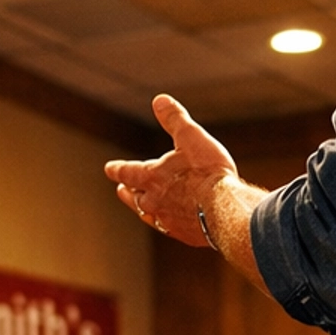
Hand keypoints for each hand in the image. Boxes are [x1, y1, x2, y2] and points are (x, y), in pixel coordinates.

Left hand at [105, 97, 242, 249]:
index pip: (127, 172)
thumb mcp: (191, 137)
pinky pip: (170, 228)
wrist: (225, 209)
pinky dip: (167, 222)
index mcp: (151, 177)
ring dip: (144, 210)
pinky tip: (171, 223)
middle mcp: (154, 201)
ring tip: (143, 209)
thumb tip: (160, 100)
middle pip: (134, 197)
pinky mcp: (184, 234)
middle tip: (122, 190)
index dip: (117, 169)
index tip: (109, 169)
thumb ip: (174, 119)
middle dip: (128, 192)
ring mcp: (168, 220)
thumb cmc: (208, 171)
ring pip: (149, 215)